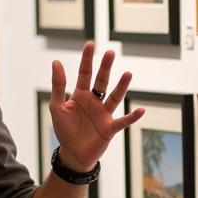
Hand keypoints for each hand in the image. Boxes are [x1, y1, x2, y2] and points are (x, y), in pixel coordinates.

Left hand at [50, 41, 144, 172]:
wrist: (72, 154)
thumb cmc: (64, 130)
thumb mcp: (57, 107)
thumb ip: (58, 86)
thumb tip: (56, 62)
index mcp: (80, 95)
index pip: (85, 73)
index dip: (87, 59)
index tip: (90, 44)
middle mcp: (94, 101)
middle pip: (102, 81)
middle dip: (105, 67)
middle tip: (110, 52)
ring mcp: (103, 114)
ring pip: (114, 97)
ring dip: (121, 86)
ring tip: (127, 74)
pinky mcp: (110, 128)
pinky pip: (123, 121)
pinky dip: (132, 117)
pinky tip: (141, 110)